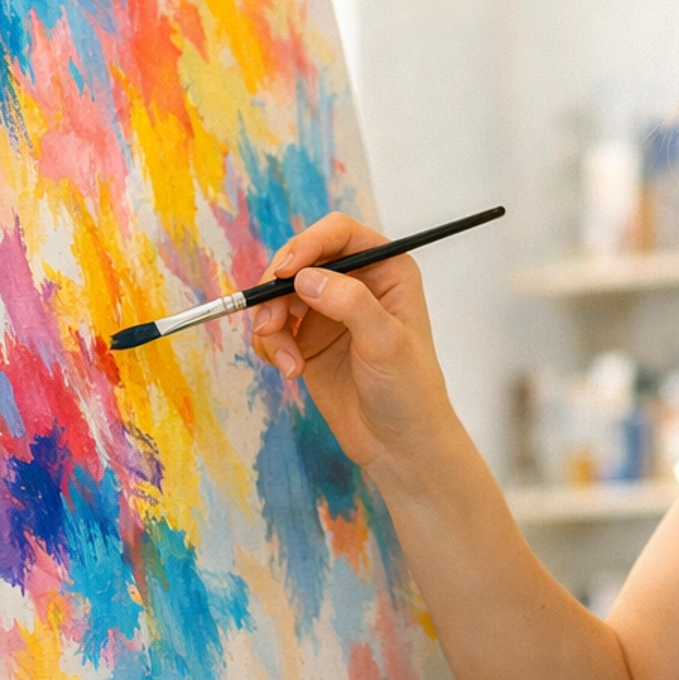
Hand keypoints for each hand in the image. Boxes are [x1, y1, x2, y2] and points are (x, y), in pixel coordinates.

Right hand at [249, 213, 459, 479]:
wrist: (400, 445)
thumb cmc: (409, 390)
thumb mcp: (385, 342)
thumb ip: (350, 303)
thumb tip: (306, 278)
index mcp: (386, 270)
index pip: (340, 234)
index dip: (308, 244)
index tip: (286, 271)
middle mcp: (356, 284)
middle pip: (301, 261)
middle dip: (278, 290)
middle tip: (270, 323)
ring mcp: (328, 312)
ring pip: (280, 296)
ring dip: (271, 325)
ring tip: (286, 361)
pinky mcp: (307, 341)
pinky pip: (274, 329)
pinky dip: (272, 346)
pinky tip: (290, 372)